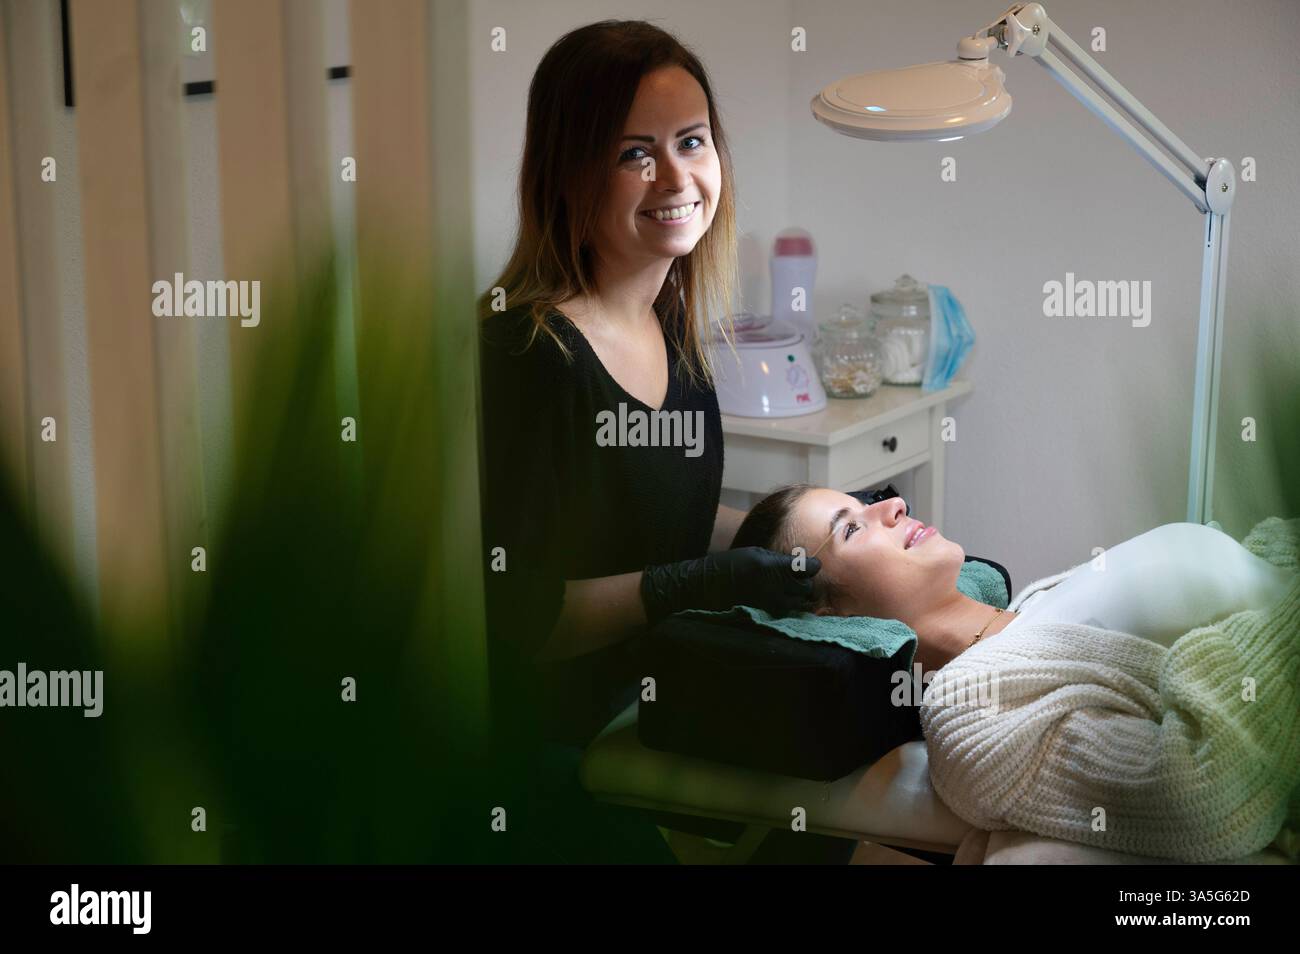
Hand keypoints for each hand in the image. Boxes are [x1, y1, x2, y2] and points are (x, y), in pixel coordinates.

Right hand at [640, 547, 821, 623]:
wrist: (705, 586)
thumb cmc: (728, 564)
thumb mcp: (754, 553)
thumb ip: (778, 560)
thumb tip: (798, 564)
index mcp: (771, 567)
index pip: (807, 568)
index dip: (812, 566)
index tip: (811, 566)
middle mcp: (774, 587)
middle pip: (805, 588)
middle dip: (804, 583)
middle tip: (798, 579)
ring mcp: (769, 604)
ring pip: (798, 604)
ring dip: (798, 598)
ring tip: (790, 592)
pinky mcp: (764, 615)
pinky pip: (786, 613)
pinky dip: (788, 607)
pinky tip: (782, 602)